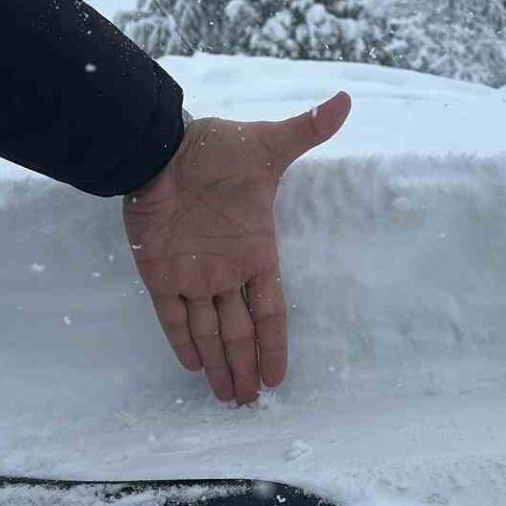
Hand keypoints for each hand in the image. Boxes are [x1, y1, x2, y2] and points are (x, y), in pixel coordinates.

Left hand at [124, 92, 350, 403]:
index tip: (279, 379)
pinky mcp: (159, 271)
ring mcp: (192, 274)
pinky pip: (172, 316)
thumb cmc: (216, 147)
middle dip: (243, 368)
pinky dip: (181, 341)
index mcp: (256, 252)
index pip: (270, 311)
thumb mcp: (266, 145)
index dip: (273, 346)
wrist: (160, 145)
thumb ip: (306, 130)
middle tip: (249, 404)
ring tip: (226, 398)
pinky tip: (192, 367)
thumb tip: (346, 101)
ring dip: (217, 364)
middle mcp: (226, 271)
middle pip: (238, 332)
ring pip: (208, 331)